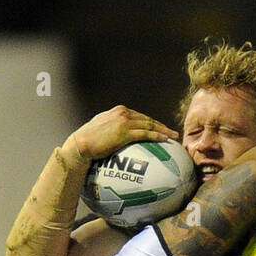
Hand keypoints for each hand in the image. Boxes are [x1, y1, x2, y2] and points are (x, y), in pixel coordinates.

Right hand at [65, 106, 179, 167]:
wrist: (82, 144)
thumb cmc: (89, 141)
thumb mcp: (101, 129)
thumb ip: (111, 129)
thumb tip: (116, 137)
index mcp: (118, 111)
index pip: (139, 116)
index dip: (152, 123)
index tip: (160, 128)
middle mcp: (123, 113)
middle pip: (147, 119)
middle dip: (161, 126)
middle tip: (172, 132)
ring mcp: (124, 122)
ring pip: (149, 125)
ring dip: (163, 130)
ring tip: (173, 137)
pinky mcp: (125, 133)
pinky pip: (145, 134)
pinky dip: (157, 136)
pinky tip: (165, 140)